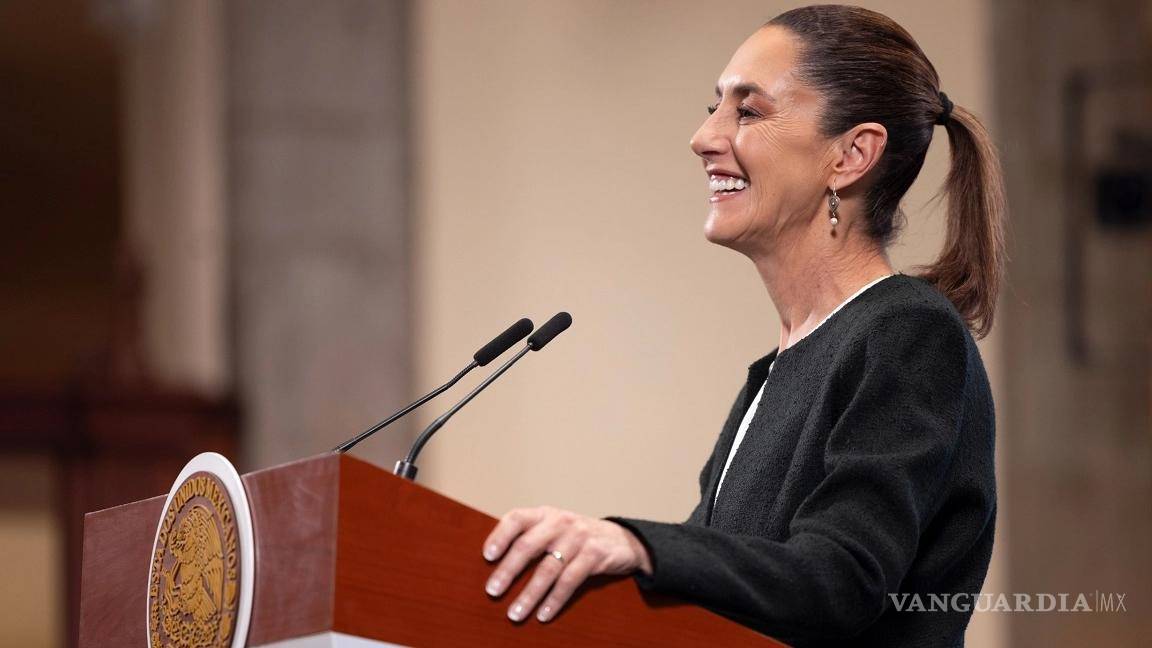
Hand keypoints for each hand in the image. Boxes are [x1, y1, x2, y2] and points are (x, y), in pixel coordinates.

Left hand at [482, 506, 651, 622]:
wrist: (621, 539)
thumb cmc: (576, 538)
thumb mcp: (554, 529)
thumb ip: (531, 538)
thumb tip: (494, 564)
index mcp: (545, 514)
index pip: (517, 518)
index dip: (500, 535)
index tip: (486, 556)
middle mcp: (560, 522)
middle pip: (528, 546)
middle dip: (508, 571)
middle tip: (493, 591)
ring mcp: (579, 538)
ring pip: (548, 569)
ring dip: (529, 594)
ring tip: (515, 613)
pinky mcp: (595, 555)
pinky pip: (570, 581)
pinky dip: (554, 600)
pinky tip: (543, 614)